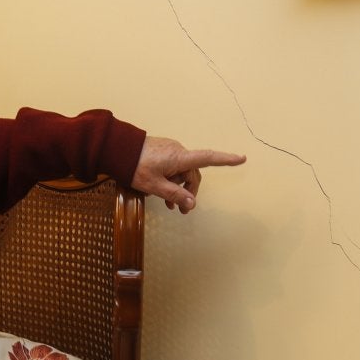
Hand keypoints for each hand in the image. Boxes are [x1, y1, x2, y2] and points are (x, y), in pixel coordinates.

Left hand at [130, 137, 245, 213]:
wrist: (117, 149)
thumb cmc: (135, 166)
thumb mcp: (154, 185)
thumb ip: (174, 194)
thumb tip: (192, 203)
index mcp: (180, 158)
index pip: (208, 158)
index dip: (226, 159)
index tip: (242, 158)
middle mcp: (179, 151)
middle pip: (193, 173)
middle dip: (189, 191)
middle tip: (181, 210)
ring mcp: (171, 150)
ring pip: (183, 172)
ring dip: (179, 187)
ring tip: (168, 204)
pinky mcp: (164, 151)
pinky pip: (174, 167)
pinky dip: (172, 179)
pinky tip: (162, 191)